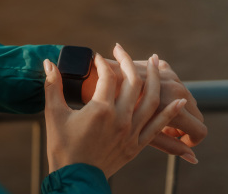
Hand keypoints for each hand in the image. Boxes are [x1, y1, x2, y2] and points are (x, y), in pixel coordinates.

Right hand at [44, 46, 186, 177]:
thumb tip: (47, 62)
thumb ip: (52, 86)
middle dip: (129, 62)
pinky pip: (159, 126)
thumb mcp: (54, 113)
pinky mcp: (137, 145)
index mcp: (101, 110)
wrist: (75, 178)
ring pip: (151, 100)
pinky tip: (180, 100)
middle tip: (121, 49)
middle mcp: (121, 119)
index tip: (96, 56)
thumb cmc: (62, 146)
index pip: (108, 76)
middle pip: (133, 83)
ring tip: (157, 62)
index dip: (102, 63)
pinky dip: (171, 112)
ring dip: (155, 78)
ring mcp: (132, 132)